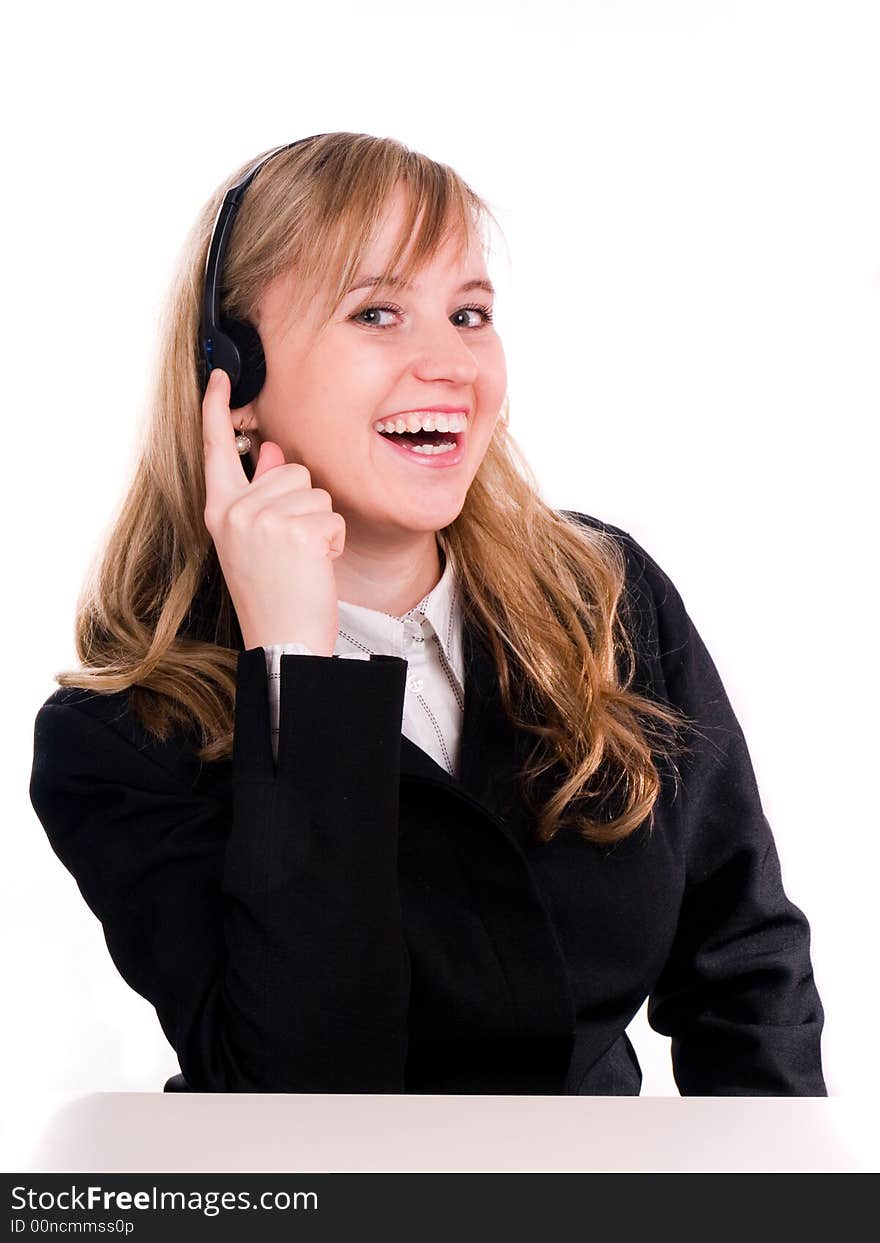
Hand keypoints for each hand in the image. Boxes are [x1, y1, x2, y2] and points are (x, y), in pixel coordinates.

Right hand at [201, 368, 343, 654]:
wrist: (284, 640)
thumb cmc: (273, 595)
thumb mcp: (255, 541)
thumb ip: (261, 494)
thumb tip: (272, 451)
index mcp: (220, 512)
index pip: (215, 450)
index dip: (215, 409)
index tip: (219, 375)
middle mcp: (236, 512)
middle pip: (290, 470)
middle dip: (304, 505)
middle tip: (292, 549)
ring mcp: (263, 519)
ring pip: (315, 491)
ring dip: (320, 525)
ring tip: (302, 559)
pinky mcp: (295, 530)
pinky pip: (331, 516)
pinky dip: (333, 541)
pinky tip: (315, 566)